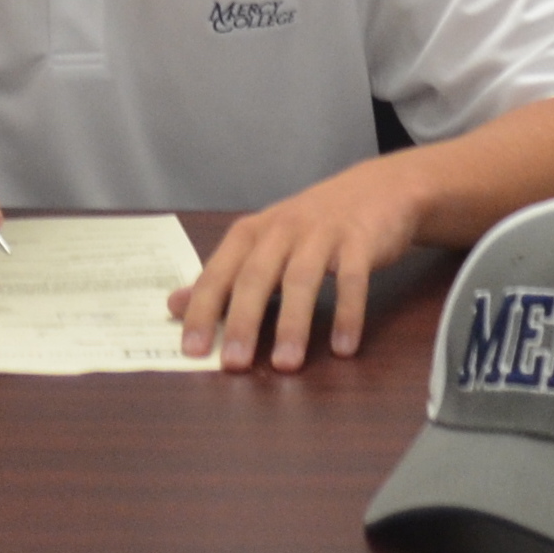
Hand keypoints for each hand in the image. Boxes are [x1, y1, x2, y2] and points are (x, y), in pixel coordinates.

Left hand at [169, 153, 424, 371]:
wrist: (378, 188)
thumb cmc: (312, 225)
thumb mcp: (264, 245)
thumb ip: (223, 277)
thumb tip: (175, 306)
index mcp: (252, 233)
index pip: (219, 273)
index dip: (203, 310)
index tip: (192, 350)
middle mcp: (282, 229)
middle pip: (256, 275)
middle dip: (243, 320)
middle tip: (234, 363)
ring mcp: (322, 232)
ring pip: (301, 278)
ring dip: (292, 323)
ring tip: (285, 364)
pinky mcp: (360, 240)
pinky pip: (353, 279)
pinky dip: (349, 314)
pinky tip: (343, 348)